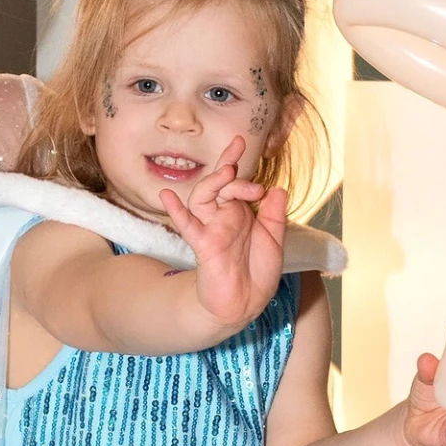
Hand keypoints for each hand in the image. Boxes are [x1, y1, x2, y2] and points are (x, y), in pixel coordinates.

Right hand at [157, 138, 288, 335]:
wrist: (245, 305)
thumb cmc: (257, 273)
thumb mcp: (274, 240)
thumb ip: (275, 215)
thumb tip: (278, 188)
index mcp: (240, 213)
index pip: (234, 181)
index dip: (234, 161)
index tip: (240, 141)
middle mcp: (223, 217)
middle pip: (218, 184)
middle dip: (227, 168)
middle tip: (238, 160)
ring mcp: (211, 229)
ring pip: (202, 198)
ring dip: (213, 183)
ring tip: (225, 173)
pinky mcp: (203, 246)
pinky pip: (187, 225)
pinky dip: (177, 211)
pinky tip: (167, 196)